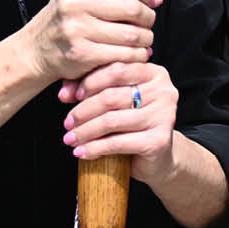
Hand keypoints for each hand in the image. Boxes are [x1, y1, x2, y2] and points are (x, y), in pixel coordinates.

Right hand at [23, 0, 160, 85]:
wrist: (36, 49)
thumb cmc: (65, 18)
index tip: (152, 0)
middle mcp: (74, 2)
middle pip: (133, 8)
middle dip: (148, 17)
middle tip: (147, 22)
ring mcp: (77, 29)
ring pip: (132, 34)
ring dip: (145, 38)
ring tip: (143, 39)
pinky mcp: (82, 53)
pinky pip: (124, 54)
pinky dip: (137, 55)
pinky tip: (135, 52)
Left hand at [59, 61, 178, 181]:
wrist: (158, 158)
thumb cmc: (132, 123)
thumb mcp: (114, 100)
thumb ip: (90, 88)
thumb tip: (63, 94)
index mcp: (154, 73)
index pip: (116, 70)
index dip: (90, 82)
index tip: (71, 97)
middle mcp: (164, 91)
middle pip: (111, 96)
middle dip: (83, 111)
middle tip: (67, 123)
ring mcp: (164, 115)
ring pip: (112, 120)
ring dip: (85, 131)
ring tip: (70, 139)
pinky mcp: (159, 140)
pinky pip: (118, 142)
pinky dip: (95, 148)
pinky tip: (81, 152)